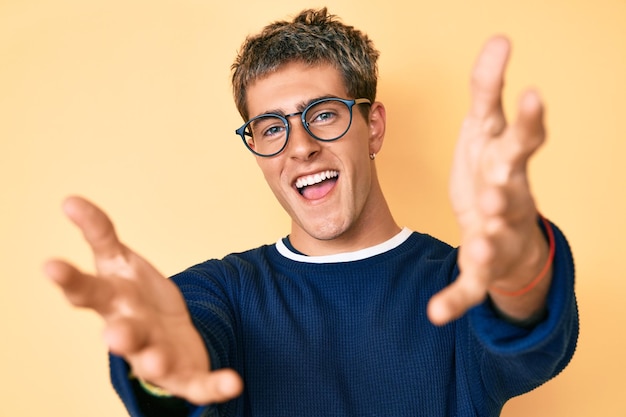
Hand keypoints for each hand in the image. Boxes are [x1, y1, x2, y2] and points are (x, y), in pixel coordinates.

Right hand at [45, 196, 242, 403]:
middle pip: (121, 334)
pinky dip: (215, 385)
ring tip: (157, 360)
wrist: (164, 336)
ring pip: (153, 362)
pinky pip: (200, 383)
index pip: (87, 290)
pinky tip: (234, 383)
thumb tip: (69, 199)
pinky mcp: (185, 375)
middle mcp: (130, 333)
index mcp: (112, 303)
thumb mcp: (118, 262)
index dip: (69, 280)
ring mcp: (156, 356)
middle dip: (118, 335)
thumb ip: (99, 234)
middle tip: (113, 335)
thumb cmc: (134, 297)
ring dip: (155, 361)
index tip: (50, 265)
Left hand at [427, 36, 550, 325]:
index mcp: (506, 162)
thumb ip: (488, 89)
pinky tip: (435, 314)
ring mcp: (498, 235)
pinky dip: (456, 299)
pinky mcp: (482, 266)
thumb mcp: (488, 129)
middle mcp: (509, 198)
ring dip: (488, 238)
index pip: (521, 138)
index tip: (531, 95)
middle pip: (513, 189)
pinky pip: (470, 284)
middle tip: (499, 180)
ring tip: (478, 238)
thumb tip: (498, 38)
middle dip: (506, 184)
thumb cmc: (495, 172)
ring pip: (496, 238)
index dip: (527, 121)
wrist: (510, 230)